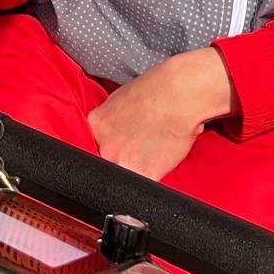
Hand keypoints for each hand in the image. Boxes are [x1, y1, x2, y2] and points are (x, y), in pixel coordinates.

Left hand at [87, 49, 237, 180]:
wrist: (177, 96)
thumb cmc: (156, 89)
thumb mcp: (121, 97)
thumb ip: (112, 117)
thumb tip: (116, 128)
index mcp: (97, 124)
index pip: (96, 143)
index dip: (111, 144)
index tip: (121, 143)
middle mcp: (105, 145)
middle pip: (108, 160)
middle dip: (123, 155)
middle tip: (140, 145)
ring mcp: (121, 162)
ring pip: (126, 173)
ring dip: (138, 165)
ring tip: (154, 148)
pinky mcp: (143, 176)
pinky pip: (146, 183)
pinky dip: (156, 173)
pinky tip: (163, 157)